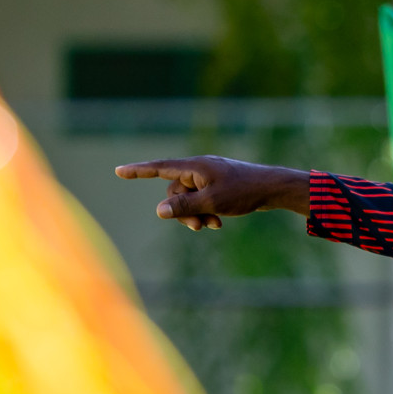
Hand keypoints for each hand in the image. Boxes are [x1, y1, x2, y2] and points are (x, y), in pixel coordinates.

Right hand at [114, 155, 310, 229]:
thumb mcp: (212, 202)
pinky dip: (206, 212)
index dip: (138, 171)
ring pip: (188, 199)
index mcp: (194, 167)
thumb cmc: (244, 192)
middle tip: (198, 227)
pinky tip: (219, 222)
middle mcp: (199, 169)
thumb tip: (159, 211)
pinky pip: (202, 200)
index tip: (119, 171)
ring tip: (214, 225)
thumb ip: (184, 206)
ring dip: (196, 214)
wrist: (273, 188)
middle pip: (174, 192)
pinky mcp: (218, 186)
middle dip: (182, 211)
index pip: (160, 168)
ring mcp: (209, 178)